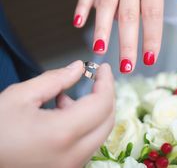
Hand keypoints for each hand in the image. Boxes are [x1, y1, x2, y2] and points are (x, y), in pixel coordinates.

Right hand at [0, 61, 114, 167]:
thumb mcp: (20, 96)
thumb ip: (55, 79)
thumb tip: (78, 68)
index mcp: (61, 134)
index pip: (101, 104)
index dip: (106, 81)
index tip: (103, 68)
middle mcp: (71, 157)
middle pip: (107, 121)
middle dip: (105, 95)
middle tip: (95, 78)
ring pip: (98, 134)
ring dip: (93, 111)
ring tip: (65, 97)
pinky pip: (85, 146)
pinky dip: (83, 126)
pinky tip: (60, 115)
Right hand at [74, 0, 176, 72]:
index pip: (153, 13)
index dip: (152, 38)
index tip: (150, 59)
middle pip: (130, 15)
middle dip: (127, 43)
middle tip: (126, 66)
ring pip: (106, 5)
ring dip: (102, 29)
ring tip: (99, 51)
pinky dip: (82, 4)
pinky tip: (78, 23)